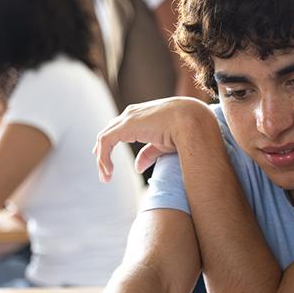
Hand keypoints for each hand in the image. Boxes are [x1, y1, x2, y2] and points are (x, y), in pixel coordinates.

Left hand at [93, 97, 212, 182]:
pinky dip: (104, 157)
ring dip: (102, 159)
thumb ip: (148, 154)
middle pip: (109, 132)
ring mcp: (127, 118)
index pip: (117, 128)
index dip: (108, 144)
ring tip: (106, 177)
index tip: (103, 159)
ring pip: (104, 139)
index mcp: (140, 117)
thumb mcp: (162, 145)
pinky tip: (109, 171)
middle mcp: (131, 115)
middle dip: (102, 153)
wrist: (190, 120)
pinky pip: (106, 142)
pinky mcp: (126, 125)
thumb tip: (137, 168)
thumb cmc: (182, 131)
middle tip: (104, 173)